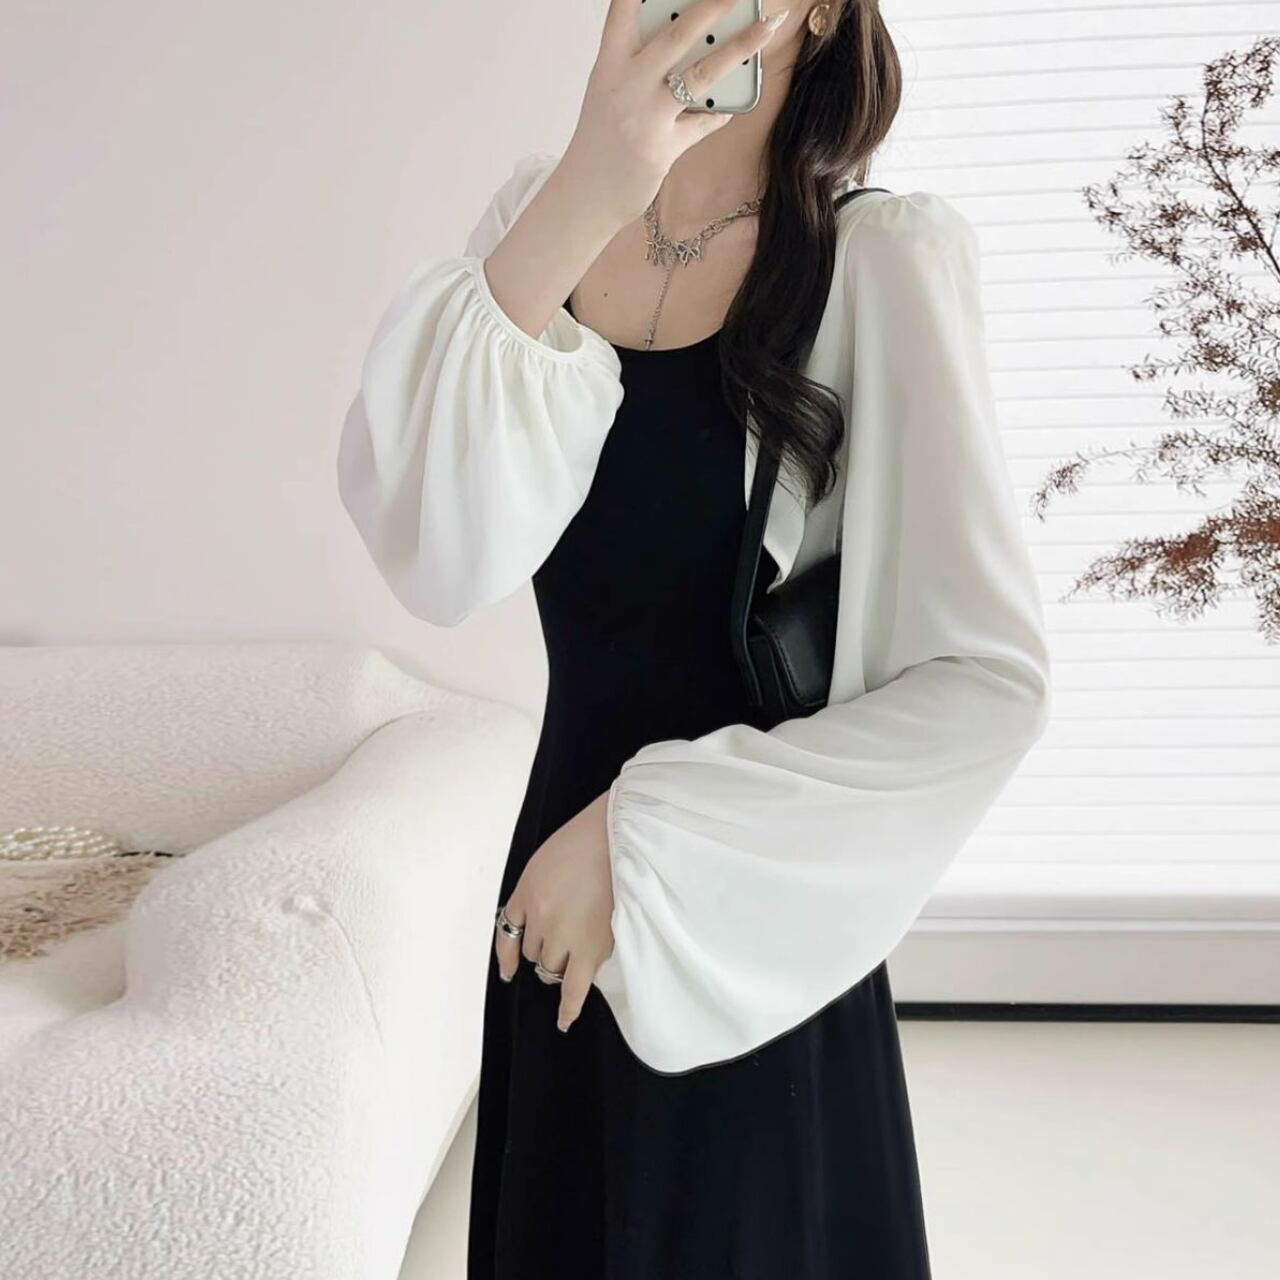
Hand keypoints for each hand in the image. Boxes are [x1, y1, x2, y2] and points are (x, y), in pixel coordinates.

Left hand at [494, 789, 614, 1032]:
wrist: (620, 835)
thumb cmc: (586, 843)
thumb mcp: (545, 863)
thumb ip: (534, 896)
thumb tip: (534, 932)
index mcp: (526, 891)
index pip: (506, 933)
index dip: (507, 956)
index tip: (508, 972)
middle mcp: (540, 916)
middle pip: (532, 952)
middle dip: (545, 948)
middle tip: (570, 932)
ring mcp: (565, 933)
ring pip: (551, 968)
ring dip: (562, 963)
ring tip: (585, 944)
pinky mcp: (592, 947)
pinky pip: (574, 988)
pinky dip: (568, 1006)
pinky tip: (564, 1019)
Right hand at [559, 0, 787, 226]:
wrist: (584, 195)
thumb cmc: (599, 142)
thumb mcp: (608, 94)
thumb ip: (637, 66)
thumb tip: (687, 42)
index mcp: (609, 65)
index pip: (623, 10)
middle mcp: (626, 86)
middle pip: (677, 35)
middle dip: (715, 6)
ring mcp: (645, 118)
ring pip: (701, 75)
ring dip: (739, 48)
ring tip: (765, 29)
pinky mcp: (662, 149)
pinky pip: (703, 123)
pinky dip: (719, 113)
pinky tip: (728, 107)